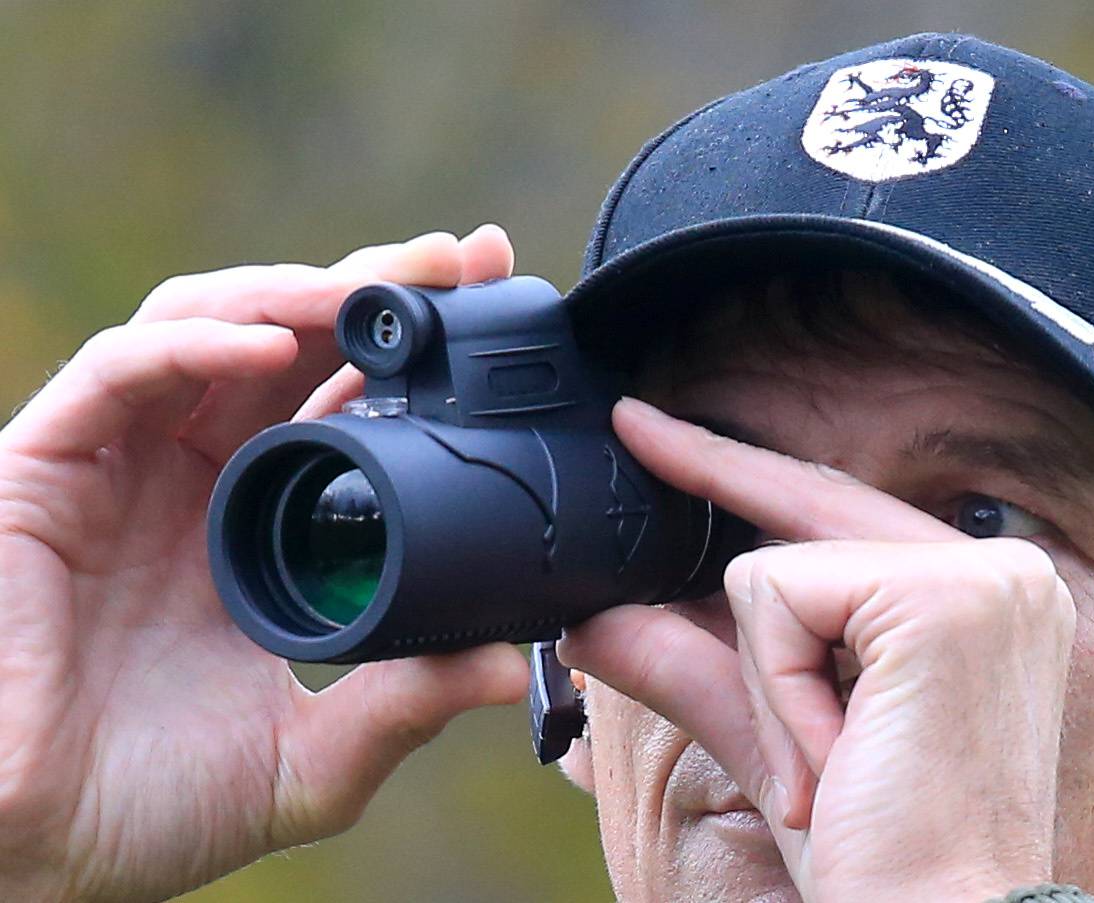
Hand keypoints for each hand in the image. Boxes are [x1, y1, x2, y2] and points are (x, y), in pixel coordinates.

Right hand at [0, 228, 528, 902]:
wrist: (30, 851)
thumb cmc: (151, 805)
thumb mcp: (310, 759)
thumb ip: (402, 709)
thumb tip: (510, 666)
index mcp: (263, 520)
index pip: (343, 399)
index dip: (415, 351)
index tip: (497, 307)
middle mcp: (198, 475)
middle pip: (292, 341)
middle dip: (377, 291)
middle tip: (465, 260)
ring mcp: (124, 462)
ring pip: (212, 326)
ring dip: (299, 292)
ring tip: (385, 285)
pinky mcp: (48, 465)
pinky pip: (124, 372)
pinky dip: (197, 342)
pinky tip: (271, 343)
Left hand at [559, 398, 1076, 901]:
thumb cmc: (877, 854)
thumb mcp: (773, 739)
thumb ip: (693, 664)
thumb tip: (594, 619)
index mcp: (980, 598)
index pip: (835, 507)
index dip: (735, 467)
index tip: (649, 425)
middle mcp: (1003, 572)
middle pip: (803, 511)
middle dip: (717, 500)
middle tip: (640, 441)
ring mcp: (984, 577)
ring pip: (773, 571)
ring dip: (770, 686)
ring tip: (835, 766)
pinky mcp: (944, 598)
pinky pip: (778, 601)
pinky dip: (776, 690)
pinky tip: (837, 756)